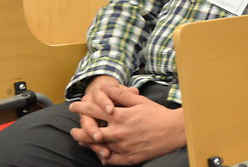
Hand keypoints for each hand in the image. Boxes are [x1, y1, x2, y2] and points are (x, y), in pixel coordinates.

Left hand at [69, 80, 185, 164]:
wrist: (174, 131)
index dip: (81, 107)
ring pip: (97, 148)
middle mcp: (118, 133)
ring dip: (87, 144)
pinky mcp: (127, 159)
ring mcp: (122, 147)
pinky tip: (101, 153)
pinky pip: (109, 160)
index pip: (94, 111)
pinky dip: (103, 157)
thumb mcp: (140, 101)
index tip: (74, 106)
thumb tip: (106, 87)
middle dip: (78, 131)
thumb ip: (121, 94)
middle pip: (89, 133)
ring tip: (83, 141)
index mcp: (120, 116)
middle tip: (73, 130)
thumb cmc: (158, 114)